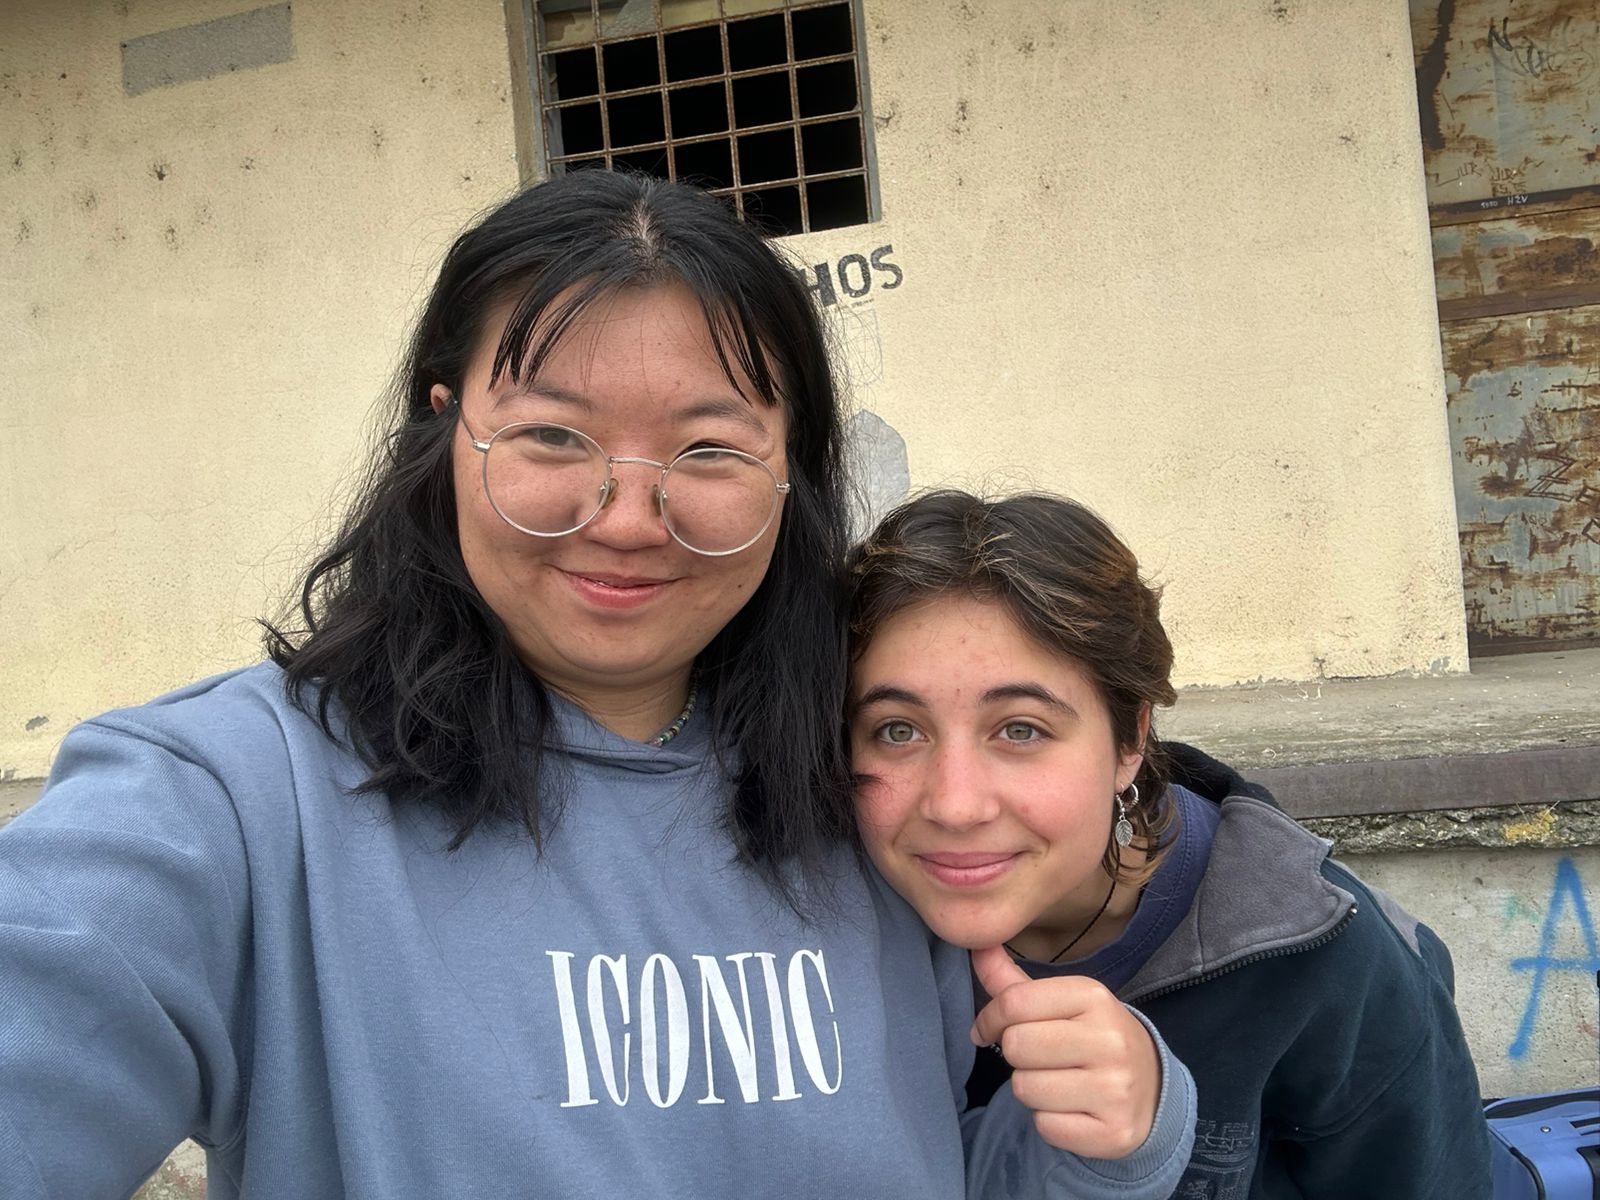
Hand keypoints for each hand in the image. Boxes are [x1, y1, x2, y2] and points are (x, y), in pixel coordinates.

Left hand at [970, 945, 1161, 1159]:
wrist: (1153, 1087)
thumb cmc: (1092, 1036)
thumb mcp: (1061, 1002)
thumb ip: (1012, 981)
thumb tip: (975, 947)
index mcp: (1093, 996)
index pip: (1014, 1003)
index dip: (990, 1019)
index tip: (990, 1029)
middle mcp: (1109, 1040)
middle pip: (1016, 1046)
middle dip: (1016, 1055)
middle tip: (1039, 1057)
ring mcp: (1115, 1088)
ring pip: (1025, 1088)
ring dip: (1030, 1088)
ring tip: (1057, 1081)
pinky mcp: (1113, 1132)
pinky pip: (1045, 1126)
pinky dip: (1048, 1120)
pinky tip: (1072, 1108)